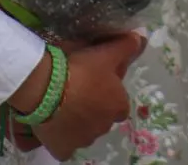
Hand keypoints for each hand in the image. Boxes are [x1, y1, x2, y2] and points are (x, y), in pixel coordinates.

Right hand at [10, 34, 143, 160]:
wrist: (46, 89)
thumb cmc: (80, 69)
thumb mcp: (105, 52)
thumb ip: (126, 46)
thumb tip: (141, 38)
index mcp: (118, 105)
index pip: (119, 102)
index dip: (108, 93)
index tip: (94, 82)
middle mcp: (105, 126)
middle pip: (102, 118)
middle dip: (92, 108)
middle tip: (75, 90)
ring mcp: (84, 140)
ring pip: (84, 132)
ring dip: (77, 121)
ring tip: (59, 103)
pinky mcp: (64, 149)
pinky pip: (64, 147)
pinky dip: (60, 139)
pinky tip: (52, 125)